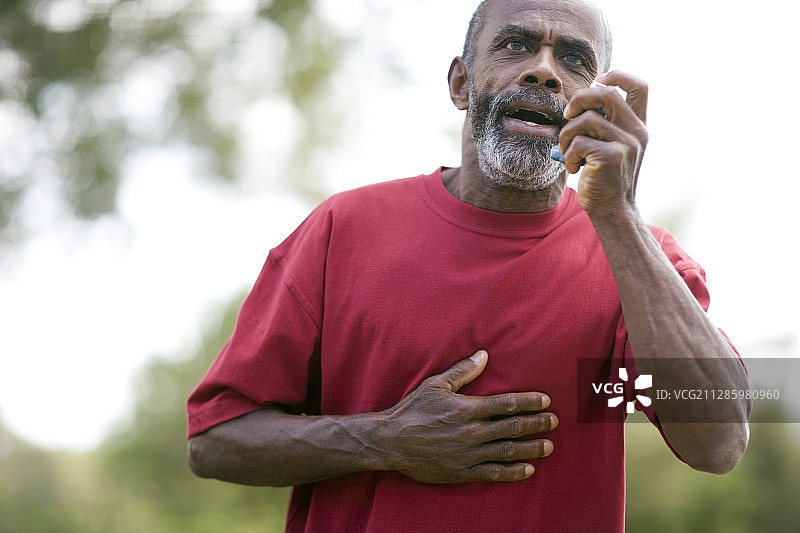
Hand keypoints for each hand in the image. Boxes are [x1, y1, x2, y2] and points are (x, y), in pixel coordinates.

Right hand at [378, 350, 556, 483]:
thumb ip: (462, 371)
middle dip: (536, 423)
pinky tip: (528, 469)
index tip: (545, 400)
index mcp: (467, 409)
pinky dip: (512, 472)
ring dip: (531, 448)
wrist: (390, 441)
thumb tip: (484, 355)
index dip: (529, 402)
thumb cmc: (412, 411)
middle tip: (554, 421)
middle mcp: (472, 432)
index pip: (506, 404)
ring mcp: (468, 454)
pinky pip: (493, 473)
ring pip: (508, 451)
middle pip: (512, 427)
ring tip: (548, 446)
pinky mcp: (462, 472)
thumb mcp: (435, 385)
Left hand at [557, 71, 648, 218]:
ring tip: (569, 153)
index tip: (597, 80)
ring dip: (567, 136)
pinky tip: (574, 169)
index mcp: (638, 126)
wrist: (612, 210)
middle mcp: (636, 131)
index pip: (639, 87)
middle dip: (579, 100)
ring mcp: (626, 143)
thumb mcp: (609, 147)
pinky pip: (578, 142)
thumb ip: (603, 125)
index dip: (618, 75)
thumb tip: (580, 100)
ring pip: (584, 120)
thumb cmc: (603, 177)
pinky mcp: (612, 156)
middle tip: (568, 116)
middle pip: (605, 94)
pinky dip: (568, 155)